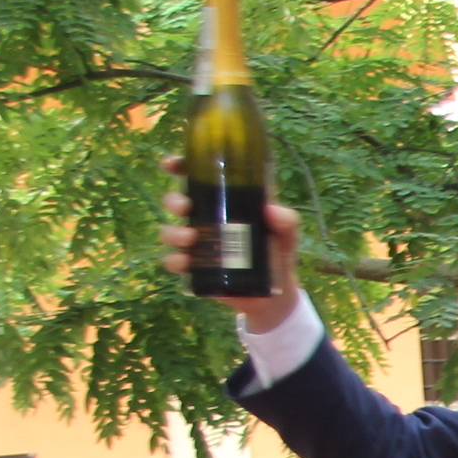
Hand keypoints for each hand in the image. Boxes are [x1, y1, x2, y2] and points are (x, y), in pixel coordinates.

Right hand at [157, 156, 304, 332]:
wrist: (275, 292)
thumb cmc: (278, 252)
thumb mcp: (287, 233)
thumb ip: (287, 220)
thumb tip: (271, 210)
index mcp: (225, 200)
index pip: (197, 177)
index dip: (180, 166)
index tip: (171, 164)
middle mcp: (206, 218)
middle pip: (177, 201)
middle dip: (173, 200)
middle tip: (185, 207)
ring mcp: (197, 243)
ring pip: (169, 231)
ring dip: (172, 232)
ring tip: (190, 238)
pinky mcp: (195, 268)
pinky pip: (173, 261)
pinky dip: (174, 261)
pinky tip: (184, 262)